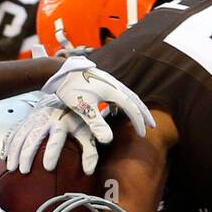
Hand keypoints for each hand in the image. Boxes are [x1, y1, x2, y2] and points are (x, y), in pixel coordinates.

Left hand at [5, 54, 154, 174]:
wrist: (60, 71)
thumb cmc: (70, 90)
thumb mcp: (83, 108)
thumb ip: (96, 124)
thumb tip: (108, 141)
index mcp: (113, 92)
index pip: (132, 109)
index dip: (139, 123)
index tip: (144, 135)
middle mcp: (114, 85)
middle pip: (135, 100)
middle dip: (144, 113)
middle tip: (152, 125)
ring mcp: (108, 82)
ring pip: (127, 96)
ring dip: (135, 107)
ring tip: (138, 118)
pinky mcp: (101, 81)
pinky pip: (117, 93)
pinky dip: (122, 102)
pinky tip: (116, 110)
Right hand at [5, 93, 101, 174]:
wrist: (63, 92)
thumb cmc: (75, 117)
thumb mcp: (86, 131)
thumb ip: (89, 151)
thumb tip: (89, 170)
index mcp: (61, 123)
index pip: (56, 140)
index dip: (52, 153)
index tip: (48, 167)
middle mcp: (45, 121)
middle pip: (33, 139)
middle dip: (27, 155)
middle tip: (24, 171)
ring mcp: (32, 120)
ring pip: (20, 136)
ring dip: (14, 152)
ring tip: (11, 168)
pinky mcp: (25, 120)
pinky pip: (13, 132)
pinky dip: (7, 144)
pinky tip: (4, 157)